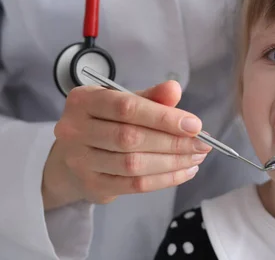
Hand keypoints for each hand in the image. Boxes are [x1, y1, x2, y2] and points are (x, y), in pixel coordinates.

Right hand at [42, 81, 211, 209]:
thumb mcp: (123, 102)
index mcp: (84, 100)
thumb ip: (150, 96)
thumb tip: (174, 89)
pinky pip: (134, 185)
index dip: (163, 117)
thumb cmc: (105, 122)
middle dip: (173, 142)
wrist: (73, 156)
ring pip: (133, 164)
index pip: (127, 107)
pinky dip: (164, 179)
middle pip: (131, 138)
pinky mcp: (91, 185)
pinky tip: (184, 171)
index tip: (194, 124)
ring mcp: (80, 161)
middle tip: (202, 144)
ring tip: (196, 157)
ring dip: (172, 162)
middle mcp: (74, 129)